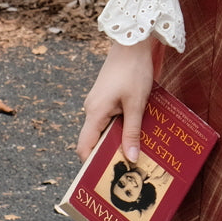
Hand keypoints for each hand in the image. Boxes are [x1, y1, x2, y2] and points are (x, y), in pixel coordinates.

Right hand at [77, 39, 155, 162]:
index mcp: (94, 113)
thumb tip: (130, 159)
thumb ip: (132, 132)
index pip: (84, 147)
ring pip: (104, 130)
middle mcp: (92, 110)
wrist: (132, 43)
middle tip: (127, 170)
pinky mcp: (106, 97)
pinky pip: (110, 119)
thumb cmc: (134, 71)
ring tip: (136, 153)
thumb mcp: (137, 104)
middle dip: (108, 155)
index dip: (91, 164)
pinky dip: (121, 127)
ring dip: (118, 140)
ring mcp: (98, 103)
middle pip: (94, 141)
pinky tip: (137, 132)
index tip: (104, 178)